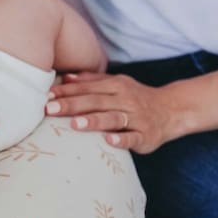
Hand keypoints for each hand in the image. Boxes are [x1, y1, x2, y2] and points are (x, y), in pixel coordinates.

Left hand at [46, 72, 173, 153]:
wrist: (172, 109)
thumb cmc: (136, 97)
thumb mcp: (116, 83)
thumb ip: (92, 81)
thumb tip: (65, 77)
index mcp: (116, 86)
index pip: (87, 88)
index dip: (67, 91)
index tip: (46, 95)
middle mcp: (125, 100)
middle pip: (95, 101)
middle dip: (72, 105)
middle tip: (50, 109)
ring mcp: (136, 118)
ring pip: (113, 118)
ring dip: (93, 121)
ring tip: (74, 124)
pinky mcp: (146, 136)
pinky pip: (132, 137)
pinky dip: (121, 139)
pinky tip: (108, 140)